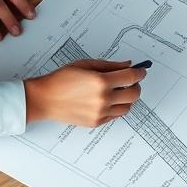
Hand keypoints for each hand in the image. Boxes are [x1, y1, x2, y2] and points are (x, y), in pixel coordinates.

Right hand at [24, 59, 145, 126]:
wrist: (45, 99)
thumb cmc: (62, 80)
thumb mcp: (86, 64)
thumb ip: (109, 65)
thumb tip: (127, 65)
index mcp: (101, 81)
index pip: (131, 77)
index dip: (139, 73)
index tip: (141, 71)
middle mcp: (103, 98)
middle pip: (134, 94)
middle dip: (136, 86)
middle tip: (131, 81)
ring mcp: (100, 112)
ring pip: (127, 107)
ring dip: (127, 99)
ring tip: (118, 92)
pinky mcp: (96, 122)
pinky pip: (115, 115)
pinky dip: (115, 107)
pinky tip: (107, 100)